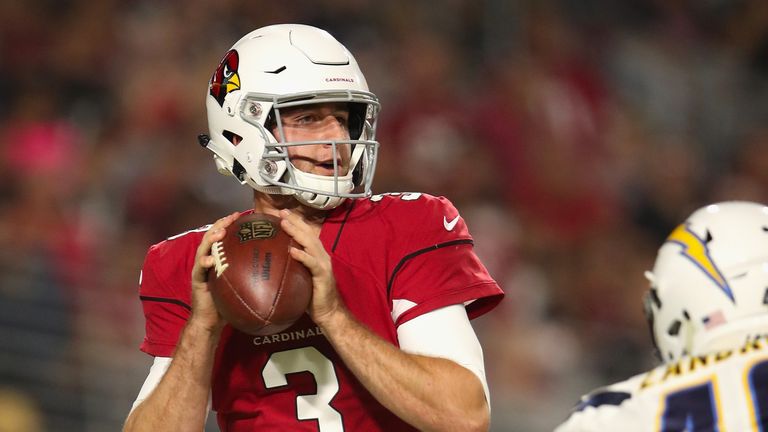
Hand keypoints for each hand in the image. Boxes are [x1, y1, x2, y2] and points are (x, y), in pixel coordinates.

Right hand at [190, 211, 239, 332]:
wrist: (211, 319)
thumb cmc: (228, 301)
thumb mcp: (242, 282)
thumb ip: (251, 271)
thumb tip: (276, 263)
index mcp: (218, 258)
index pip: (223, 236)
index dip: (230, 224)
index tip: (241, 215)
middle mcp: (208, 259)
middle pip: (212, 236)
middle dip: (221, 225)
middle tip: (231, 217)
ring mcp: (200, 268)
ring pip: (203, 248)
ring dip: (211, 239)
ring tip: (220, 233)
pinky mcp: (197, 279)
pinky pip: (199, 269)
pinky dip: (204, 262)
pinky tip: (210, 260)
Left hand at [279, 209, 344, 325]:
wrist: (328, 312)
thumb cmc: (311, 297)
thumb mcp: (299, 278)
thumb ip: (290, 267)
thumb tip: (269, 262)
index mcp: (315, 254)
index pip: (305, 234)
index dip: (294, 222)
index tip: (279, 213)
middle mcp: (321, 255)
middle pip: (308, 233)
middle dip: (294, 221)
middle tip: (280, 212)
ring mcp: (323, 264)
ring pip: (310, 243)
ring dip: (296, 232)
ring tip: (284, 224)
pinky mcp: (323, 275)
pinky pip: (311, 263)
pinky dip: (302, 255)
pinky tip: (292, 250)